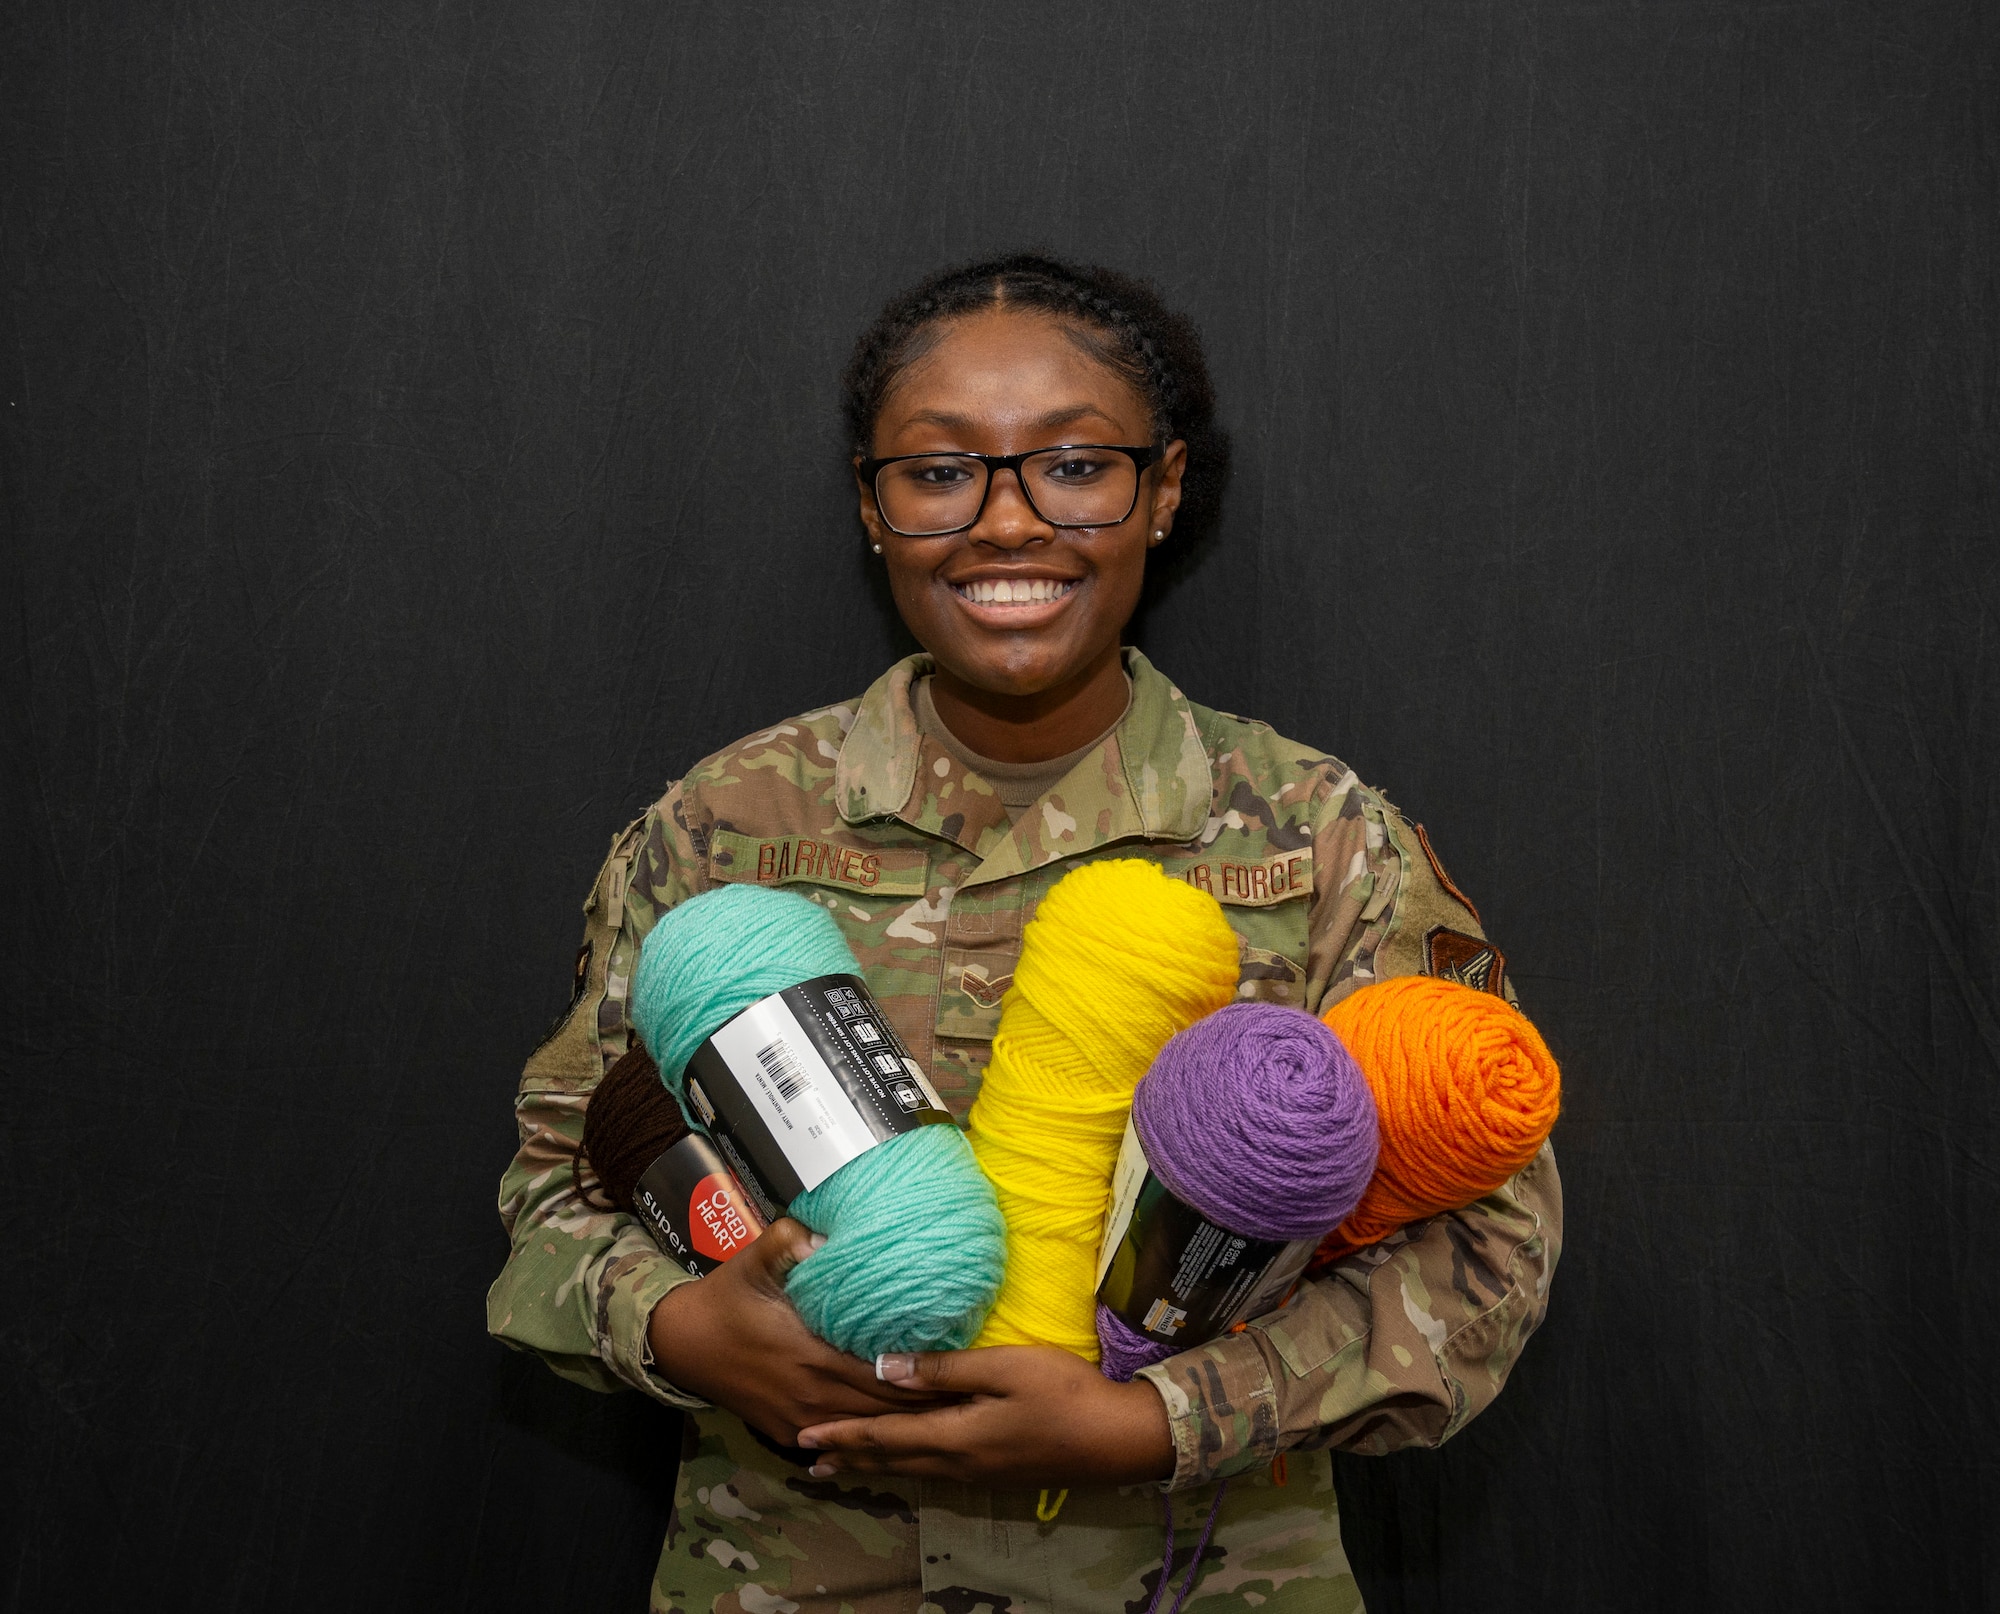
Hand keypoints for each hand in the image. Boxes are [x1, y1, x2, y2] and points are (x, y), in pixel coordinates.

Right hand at [646, 1218, 959, 1446]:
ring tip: (953, 1418)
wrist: (682, 1345)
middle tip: (975, 1399)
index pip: (883, 1377)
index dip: (924, 1379)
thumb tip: (825, 1233)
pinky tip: (903, 1434)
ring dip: (906, 1427)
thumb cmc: (726, 1298)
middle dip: (929, 1408)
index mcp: (811, 1355)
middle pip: (885, 1412)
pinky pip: (841, 1440)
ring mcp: (800, 1421)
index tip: (964, 1372)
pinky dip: (873, 1437)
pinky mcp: (789, 1432)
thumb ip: (789, 1240)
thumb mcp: (753, 1259)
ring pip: (866, 1432)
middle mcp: (812, 1396)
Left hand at [794, 1344, 1174, 1489]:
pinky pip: (934, 1471)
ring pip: (911, 1470)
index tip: (801, 1434)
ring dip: (873, 1466)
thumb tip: (884, 1367)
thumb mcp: (1005, 1368)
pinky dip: (905, 1466)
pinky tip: (907, 1462)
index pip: (883, 1438)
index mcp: (955, 1437)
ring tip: (843, 1466)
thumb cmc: (1064, 1394)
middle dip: (848, 1458)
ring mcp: (979, 1472)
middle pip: (891, 1461)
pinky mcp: (996, 1471)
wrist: (1119, 1440)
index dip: (842, 1435)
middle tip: (807, 1459)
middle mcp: (958, 1462)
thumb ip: (945, 1370)